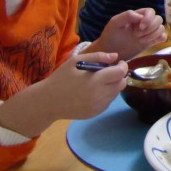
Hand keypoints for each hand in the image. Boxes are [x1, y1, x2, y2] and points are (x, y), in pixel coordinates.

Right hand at [0, 52, 126, 137]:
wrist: (47, 102)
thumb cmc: (60, 78)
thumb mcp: (75, 61)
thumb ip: (97, 56)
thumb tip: (115, 56)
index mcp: (96, 80)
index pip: (120, 73)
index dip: (123, 66)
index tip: (118, 63)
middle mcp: (100, 95)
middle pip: (121, 84)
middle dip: (120, 76)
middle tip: (110, 71)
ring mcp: (98, 106)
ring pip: (116, 94)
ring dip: (114, 86)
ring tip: (101, 81)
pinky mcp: (95, 113)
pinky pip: (108, 102)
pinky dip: (106, 95)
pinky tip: (95, 91)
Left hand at [91, 8, 165, 59]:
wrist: (109, 52)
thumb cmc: (110, 36)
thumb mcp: (115, 23)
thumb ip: (127, 16)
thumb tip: (141, 16)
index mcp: (137, 16)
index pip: (151, 11)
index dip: (149, 18)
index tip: (141, 27)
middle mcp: (145, 23)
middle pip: (158, 19)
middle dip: (150, 28)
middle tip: (137, 35)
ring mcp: (148, 33)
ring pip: (161, 28)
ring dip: (153, 35)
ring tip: (140, 40)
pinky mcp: (151, 42)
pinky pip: (163, 37)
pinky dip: (160, 39)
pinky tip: (149, 42)